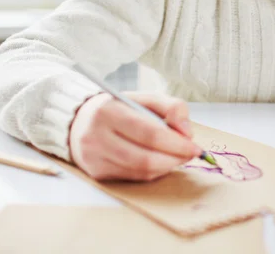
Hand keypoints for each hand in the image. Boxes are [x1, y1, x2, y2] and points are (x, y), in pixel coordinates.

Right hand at [68, 91, 201, 180]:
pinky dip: (153, 172)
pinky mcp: (97, 173)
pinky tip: (162, 163)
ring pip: (140, 171)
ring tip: (179, 158)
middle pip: (145, 157)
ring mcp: (94, 158)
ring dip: (167, 167)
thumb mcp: (144, 98)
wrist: (79, 121)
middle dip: (175, 158)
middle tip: (191, 154)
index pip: (149, 132)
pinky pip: (133, 177)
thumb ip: (171, 107)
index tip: (195, 146)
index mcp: (108, 111)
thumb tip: (187, 133)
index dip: (176, 143)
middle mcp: (97, 136)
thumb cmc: (119, 108)